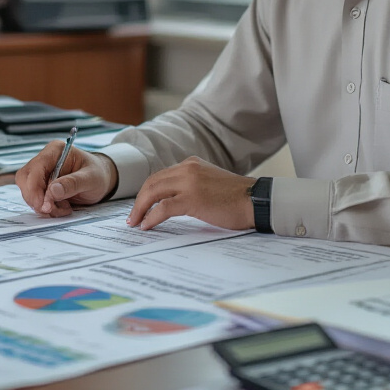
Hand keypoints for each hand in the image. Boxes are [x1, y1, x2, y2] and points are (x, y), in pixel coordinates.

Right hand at [16, 142, 118, 216]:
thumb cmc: (98, 174)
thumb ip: (72, 184)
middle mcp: (45, 159)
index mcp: (55, 151)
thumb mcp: (91, 178)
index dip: (35, 189)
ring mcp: (42, 173)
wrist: (101, 180)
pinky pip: (35, 198)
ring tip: (63, 208)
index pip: (35, 168)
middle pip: (25, 179)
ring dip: (42, 205)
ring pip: (28, 191)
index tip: (44, 206)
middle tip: (52, 210)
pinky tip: (61, 207)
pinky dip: (46, 207)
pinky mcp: (42, 185)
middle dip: (36, 198)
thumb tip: (52, 191)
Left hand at [126, 157, 255, 230]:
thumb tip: (171, 202)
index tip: (141, 206)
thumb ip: (191, 185)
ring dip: (140, 209)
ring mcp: (189, 182)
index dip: (147, 192)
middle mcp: (187, 168)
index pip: (160, 176)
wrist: (256, 200)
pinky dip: (151, 217)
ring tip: (136, 223)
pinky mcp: (192, 198)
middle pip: (152, 182)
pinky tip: (147, 226)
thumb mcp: (210, 183)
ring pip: (153, 192)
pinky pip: (163, 207)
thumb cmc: (237, 198)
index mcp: (191, 164)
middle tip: (133, 218)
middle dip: (139, 201)